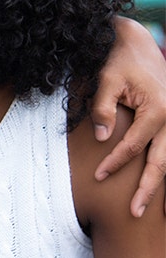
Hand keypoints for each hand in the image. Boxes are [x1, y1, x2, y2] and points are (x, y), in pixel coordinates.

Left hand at [91, 16, 165, 216]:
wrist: (136, 44)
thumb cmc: (118, 62)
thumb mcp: (106, 79)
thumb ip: (102, 108)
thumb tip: (102, 138)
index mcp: (157, 111)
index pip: (133, 147)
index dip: (115, 163)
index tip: (97, 177)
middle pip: (161, 163)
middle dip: (148, 190)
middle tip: (135, 213)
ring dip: (161, 187)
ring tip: (153, 213)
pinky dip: (164, 169)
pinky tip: (160, 194)